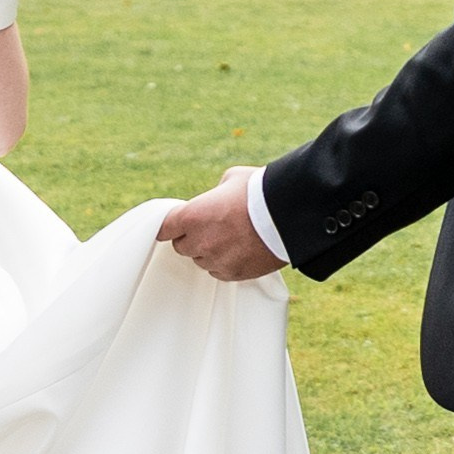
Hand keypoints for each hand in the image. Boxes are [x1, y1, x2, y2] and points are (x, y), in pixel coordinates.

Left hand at [160, 164, 283, 280]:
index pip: (163, 228)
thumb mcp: (231, 179)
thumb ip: (214, 193)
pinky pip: (219, 271)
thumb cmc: (260, 191)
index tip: (171, 226)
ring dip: (209, 251)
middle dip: (191, 237)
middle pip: (181, 247)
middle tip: (210, 227)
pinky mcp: (233, 274)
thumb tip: (214, 200)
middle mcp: (199, 242)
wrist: (289, 215)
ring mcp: (216, 260)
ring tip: (230, 237)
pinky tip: (240, 249)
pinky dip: (225, 263)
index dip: (168, 226)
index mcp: (192, 216)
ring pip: (201, 260)